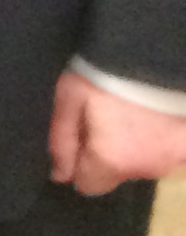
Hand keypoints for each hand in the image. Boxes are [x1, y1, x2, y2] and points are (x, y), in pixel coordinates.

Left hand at [49, 71, 185, 194]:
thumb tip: (60, 176)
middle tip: (106, 117)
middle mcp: (147, 168)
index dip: (80, 164)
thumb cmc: (103, 72)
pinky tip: (155, 114)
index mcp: (112, 160)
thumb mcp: (69, 100)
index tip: (82, 139)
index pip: (90, 185)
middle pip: (119, 173)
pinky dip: (161, 138)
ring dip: (137, 145)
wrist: (151, 50)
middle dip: (108, 152)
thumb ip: (63, 142)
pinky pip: (170, 151)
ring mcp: (175, 158)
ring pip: (146, 162)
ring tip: (132, 110)